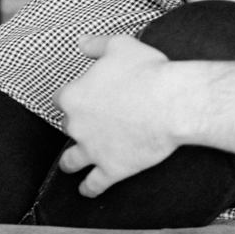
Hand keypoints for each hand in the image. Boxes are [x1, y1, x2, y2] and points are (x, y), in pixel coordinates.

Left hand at [55, 34, 178, 195]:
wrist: (171, 103)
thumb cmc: (147, 72)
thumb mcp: (120, 46)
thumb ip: (96, 45)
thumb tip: (81, 42)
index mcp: (74, 96)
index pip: (63, 99)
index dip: (74, 98)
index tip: (84, 99)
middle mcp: (77, 125)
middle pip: (69, 127)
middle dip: (77, 126)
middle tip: (90, 126)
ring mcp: (93, 150)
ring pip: (72, 160)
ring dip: (70, 162)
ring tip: (70, 166)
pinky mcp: (111, 169)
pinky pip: (94, 184)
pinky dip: (89, 189)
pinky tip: (86, 191)